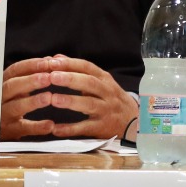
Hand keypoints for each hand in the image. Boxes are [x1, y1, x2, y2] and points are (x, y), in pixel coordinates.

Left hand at [1, 56, 137, 140]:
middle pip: (90, 83)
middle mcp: (107, 93)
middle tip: (52, 77)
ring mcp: (105, 110)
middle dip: (71, 79)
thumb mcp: (100, 81)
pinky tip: (55, 129)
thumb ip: (77, 70)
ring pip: (89, 104)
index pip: (87, 68)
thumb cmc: (111, 98)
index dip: (70, 64)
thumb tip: (56, 57)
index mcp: (104, 79)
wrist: (133, 121)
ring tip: (53, 99)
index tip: (52, 62)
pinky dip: (70, 129)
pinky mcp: (102, 127)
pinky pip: (85, 128)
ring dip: (71, 101)